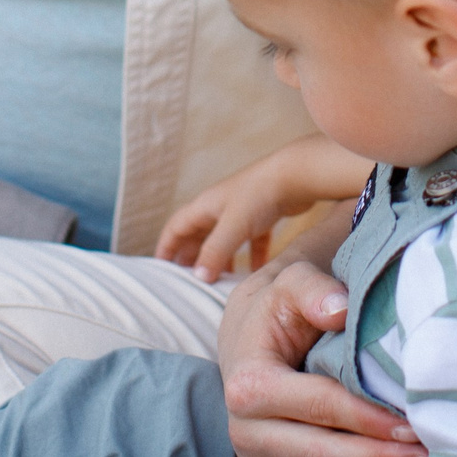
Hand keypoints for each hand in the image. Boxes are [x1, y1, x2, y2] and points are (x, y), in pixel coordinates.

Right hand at [157, 134, 371, 281]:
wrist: (296, 175)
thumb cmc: (259, 196)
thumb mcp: (233, 226)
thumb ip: (215, 252)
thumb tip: (199, 277)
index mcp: (205, 205)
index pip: (177, 227)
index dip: (166, 247)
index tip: (160, 270)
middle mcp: (220, 206)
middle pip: (198, 234)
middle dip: (191, 256)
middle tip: (187, 281)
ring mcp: (241, 210)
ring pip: (223, 239)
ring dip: (219, 258)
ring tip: (218, 281)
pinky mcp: (263, 215)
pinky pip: (251, 240)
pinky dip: (250, 257)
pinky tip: (255, 273)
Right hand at [217, 255, 422, 456]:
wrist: (246, 334)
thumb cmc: (275, 308)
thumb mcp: (288, 283)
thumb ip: (313, 290)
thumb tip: (341, 310)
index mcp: (249, 386)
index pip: (320, 405)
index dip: (367, 416)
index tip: (410, 422)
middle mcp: (248, 428)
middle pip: (323, 450)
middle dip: (377, 453)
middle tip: (425, 449)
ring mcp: (258, 451)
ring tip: (418, 455)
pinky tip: (390, 455)